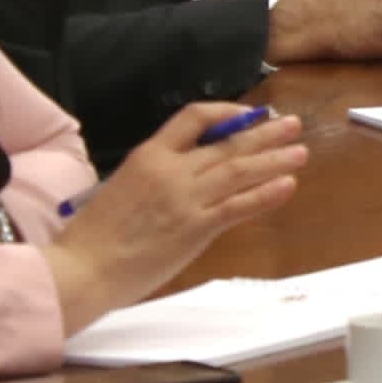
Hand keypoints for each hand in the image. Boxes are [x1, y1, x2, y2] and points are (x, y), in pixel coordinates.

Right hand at [40, 100, 308, 331]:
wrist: (81, 270)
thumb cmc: (93, 237)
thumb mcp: (122, 187)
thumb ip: (157, 178)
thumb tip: (188, 176)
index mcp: (147, 156)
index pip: (193, 117)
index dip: (226, 113)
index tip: (246, 115)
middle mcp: (171, 171)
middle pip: (227, 143)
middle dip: (264, 133)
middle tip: (292, 125)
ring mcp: (185, 199)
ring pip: (239, 171)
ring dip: (274, 160)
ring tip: (300, 152)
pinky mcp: (195, 228)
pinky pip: (239, 206)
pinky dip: (266, 194)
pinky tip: (288, 185)